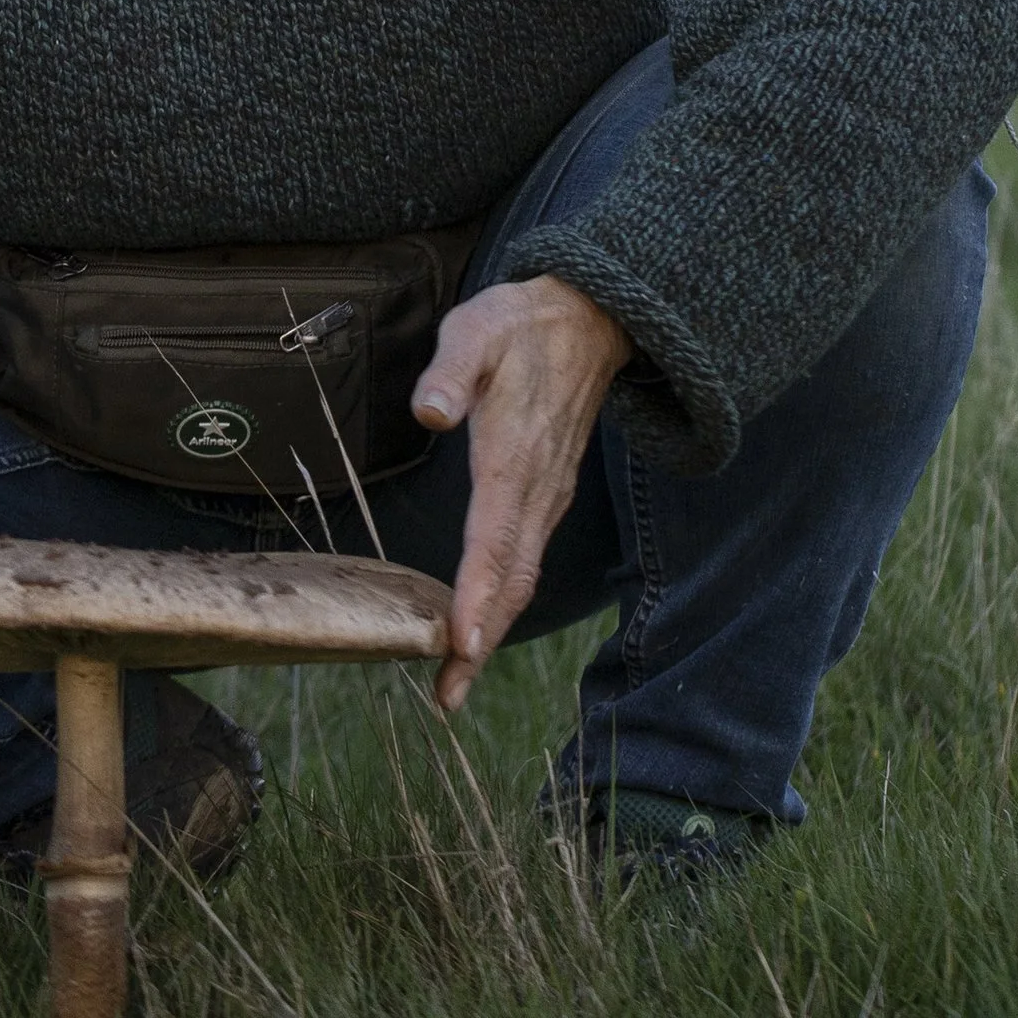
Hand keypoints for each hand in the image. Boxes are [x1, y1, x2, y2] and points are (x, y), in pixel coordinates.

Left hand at [412, 279, 632, 713]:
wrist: (587, 320)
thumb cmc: (519, 327)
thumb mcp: (477, 330)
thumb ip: (452, 371)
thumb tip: (430, 412)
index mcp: (513, 458)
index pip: (494, 540)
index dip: (477, 598)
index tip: (461, 647)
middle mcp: (536, 490)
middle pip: (511, 580)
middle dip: (481, 642)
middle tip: (447, 698)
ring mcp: (546, 497)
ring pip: (522, 577)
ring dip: (492, 630)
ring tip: (455, 680)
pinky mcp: (546, 496)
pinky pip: (525, 560)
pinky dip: (503, 601)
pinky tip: (478, 623)